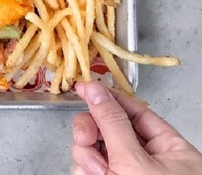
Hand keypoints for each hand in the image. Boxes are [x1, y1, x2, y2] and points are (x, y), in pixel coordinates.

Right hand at [71, 82, 201, 174]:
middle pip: (107, 127)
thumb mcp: (134, 161)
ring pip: (92, 147)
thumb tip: (95, 90)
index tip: (83, 87)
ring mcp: (126, 171)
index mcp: (170, 149)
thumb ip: (113, 124)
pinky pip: (87, 166)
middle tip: (86, 139)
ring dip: (87, 157)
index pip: (134, 110)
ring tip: (97, 173)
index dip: (108, 98)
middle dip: (91, 133)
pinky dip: (84, 170)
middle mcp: (147, 159)